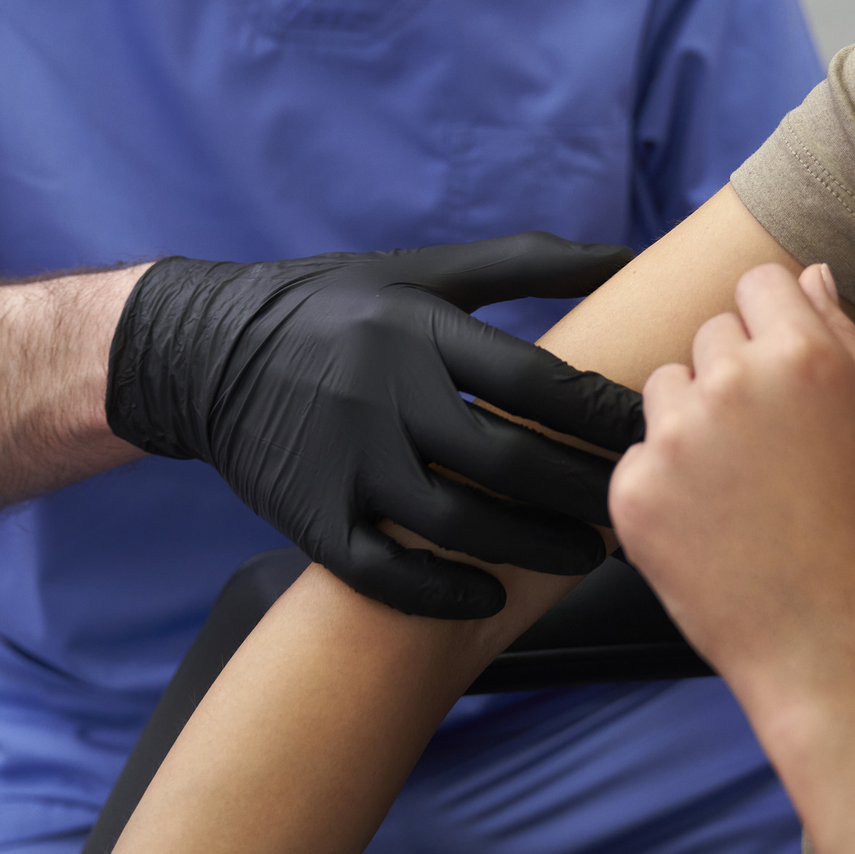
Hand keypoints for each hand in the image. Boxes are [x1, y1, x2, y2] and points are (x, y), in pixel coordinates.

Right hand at [106, 233, 643, 618]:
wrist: (204, 351)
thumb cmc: (336, 307)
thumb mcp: (423, 270)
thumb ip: (524, 263)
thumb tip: (625, 256)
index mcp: (417, 330)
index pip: (533, 379)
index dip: (601, 414)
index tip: (650, 434)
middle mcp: (381, 394)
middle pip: (505, 458)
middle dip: (581, 491)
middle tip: (632, 507)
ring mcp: (343, 461)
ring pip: (455, 522)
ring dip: (531, 548)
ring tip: (586, 556)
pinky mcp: (309, 516)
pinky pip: (384, 573)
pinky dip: (442, 593)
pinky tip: (492, 597)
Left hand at [613, 262, 854, 713]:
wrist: (835, 653)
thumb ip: (843, 335)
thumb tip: (809, 272)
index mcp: (803, 354)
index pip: (759, 283)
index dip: (776, 327)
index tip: (790, 380)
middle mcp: (732, 382)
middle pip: (711, 335)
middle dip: (736, 376)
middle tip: (774, 451)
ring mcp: (674, 438)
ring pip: (668, 388)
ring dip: (694, 421)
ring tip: (743, 489)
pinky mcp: (633, 492)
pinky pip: (640, 455)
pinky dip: (667, 484)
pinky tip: (713, 526)